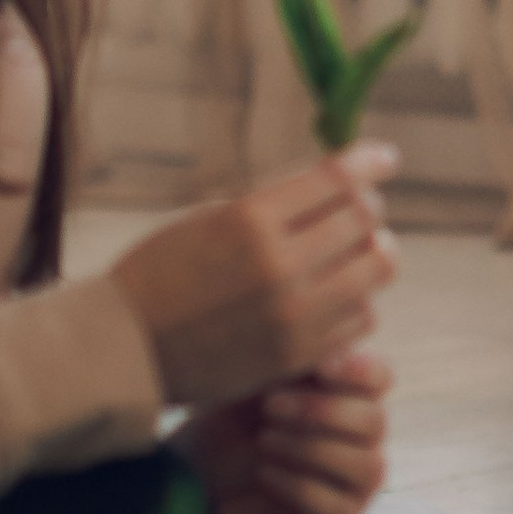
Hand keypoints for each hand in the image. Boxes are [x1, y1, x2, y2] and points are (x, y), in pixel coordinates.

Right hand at [106, 144, 398, 418]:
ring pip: (376, 271)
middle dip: (370, 206)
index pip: (337, 179)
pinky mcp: (299, 355)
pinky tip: (341, 293)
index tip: (385, 158)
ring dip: (374, 252)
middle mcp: (278, 266)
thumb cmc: (161, 273)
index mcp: (250, 220)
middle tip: (365, 206)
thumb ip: (272, 205)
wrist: (127, 350)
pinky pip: (361, 318)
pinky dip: (358, 299)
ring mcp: (293, 315)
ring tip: (362, 249)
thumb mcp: (208, 219)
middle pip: (364, 220)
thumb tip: (335, 186)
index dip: (369, 162)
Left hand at [181, 347, 392, 513]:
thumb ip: (288, 364)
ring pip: (369, 466)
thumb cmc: (218, 439)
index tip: (320, 366)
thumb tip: (322, 342)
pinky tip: (264, 473)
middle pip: (375, 422)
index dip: (360, 370)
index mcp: (342, 403)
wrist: (188, 500)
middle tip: (270, 406)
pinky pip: (341, 508)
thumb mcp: (247, 390)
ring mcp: (348, 492)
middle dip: (323, 410)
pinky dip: (302, 485)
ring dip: (313, 448)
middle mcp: (355, 446)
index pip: (380, 380)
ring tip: (264, 441)